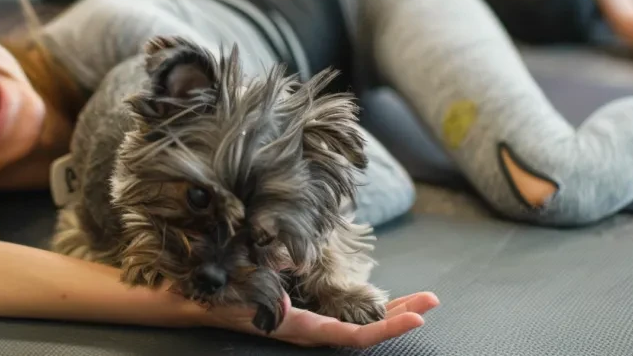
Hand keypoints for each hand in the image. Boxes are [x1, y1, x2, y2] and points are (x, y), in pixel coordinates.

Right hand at [204, 291, 438, 348]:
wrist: (198, 302)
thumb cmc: (220, 298)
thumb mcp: (244, 297)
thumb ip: (265, 303)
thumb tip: (287, 308)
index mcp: (301, 328)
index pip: (354, 334)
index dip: (387, 328)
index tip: (417, 319)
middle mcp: (311, 328)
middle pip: (366, 329)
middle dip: (401, 316)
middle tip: (434, 301)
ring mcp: (310, 321)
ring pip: (359, 321)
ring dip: (391, 310)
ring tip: (420, 300)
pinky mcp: (306, 312)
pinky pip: (345, 314)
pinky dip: (368, 306)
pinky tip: (381, 298)